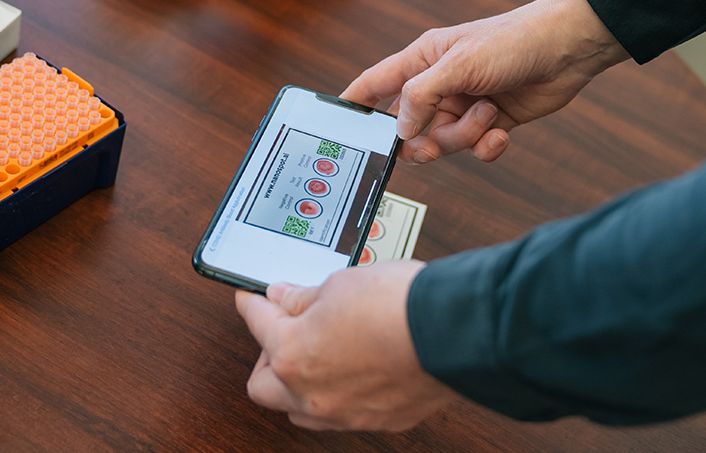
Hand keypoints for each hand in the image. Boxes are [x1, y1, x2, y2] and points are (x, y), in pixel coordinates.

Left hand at [235, 261, 458, 430]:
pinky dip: (338, 392)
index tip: (253, 297)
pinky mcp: (378, 420)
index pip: (257, 325)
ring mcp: (344, 413)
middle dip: (267, 355)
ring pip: (300, 408)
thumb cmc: (398, 306)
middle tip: (283, 327)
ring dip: (298, 382)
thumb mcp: (339, 284)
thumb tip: (285, 298)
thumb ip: (303, 297)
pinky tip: (352, 367)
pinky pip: (341, 412)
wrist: (452, 332)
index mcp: (291, 354)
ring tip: (317, 350)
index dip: (253, 304)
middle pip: (263, 385)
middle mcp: (311, 393)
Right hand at [342, 0, 630, 163]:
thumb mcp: (459, 65)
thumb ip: (420, 96)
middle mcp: (439, 85)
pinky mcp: (491, 122)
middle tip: (432, 144)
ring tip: (488, 113)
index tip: (337, 126)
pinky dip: (487, 147)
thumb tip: (398, 129)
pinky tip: (501, 134)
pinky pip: (475, 149)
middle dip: (423, 140)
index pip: (375, 84)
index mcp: (422, 61)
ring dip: (466, 135)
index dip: (354, 105)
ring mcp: (464, 105)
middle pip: (409, 127)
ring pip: (443, 141)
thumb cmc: (513, 41)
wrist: (568, 49)